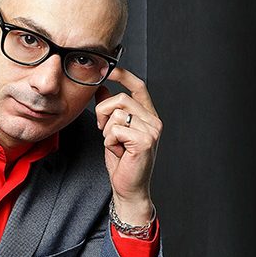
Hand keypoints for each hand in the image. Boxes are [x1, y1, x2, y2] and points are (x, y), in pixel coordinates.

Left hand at [95, 67, 161, 225]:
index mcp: (148, 116)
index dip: (123, 75)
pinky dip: (109, 142)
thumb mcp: (113, 131)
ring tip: (115, 145)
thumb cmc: (122, 162)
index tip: (107, 68)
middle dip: (103, 113)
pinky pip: (115, 130)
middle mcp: (154, 121)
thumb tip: (101, 88)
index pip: (138, 87)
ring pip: (116, 114)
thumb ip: (110, 110)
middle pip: (120, 99)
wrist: (128, 188)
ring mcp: (152, 130)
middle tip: (104, 131)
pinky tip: (118, 152)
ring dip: (107, 131)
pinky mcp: (145, 140)